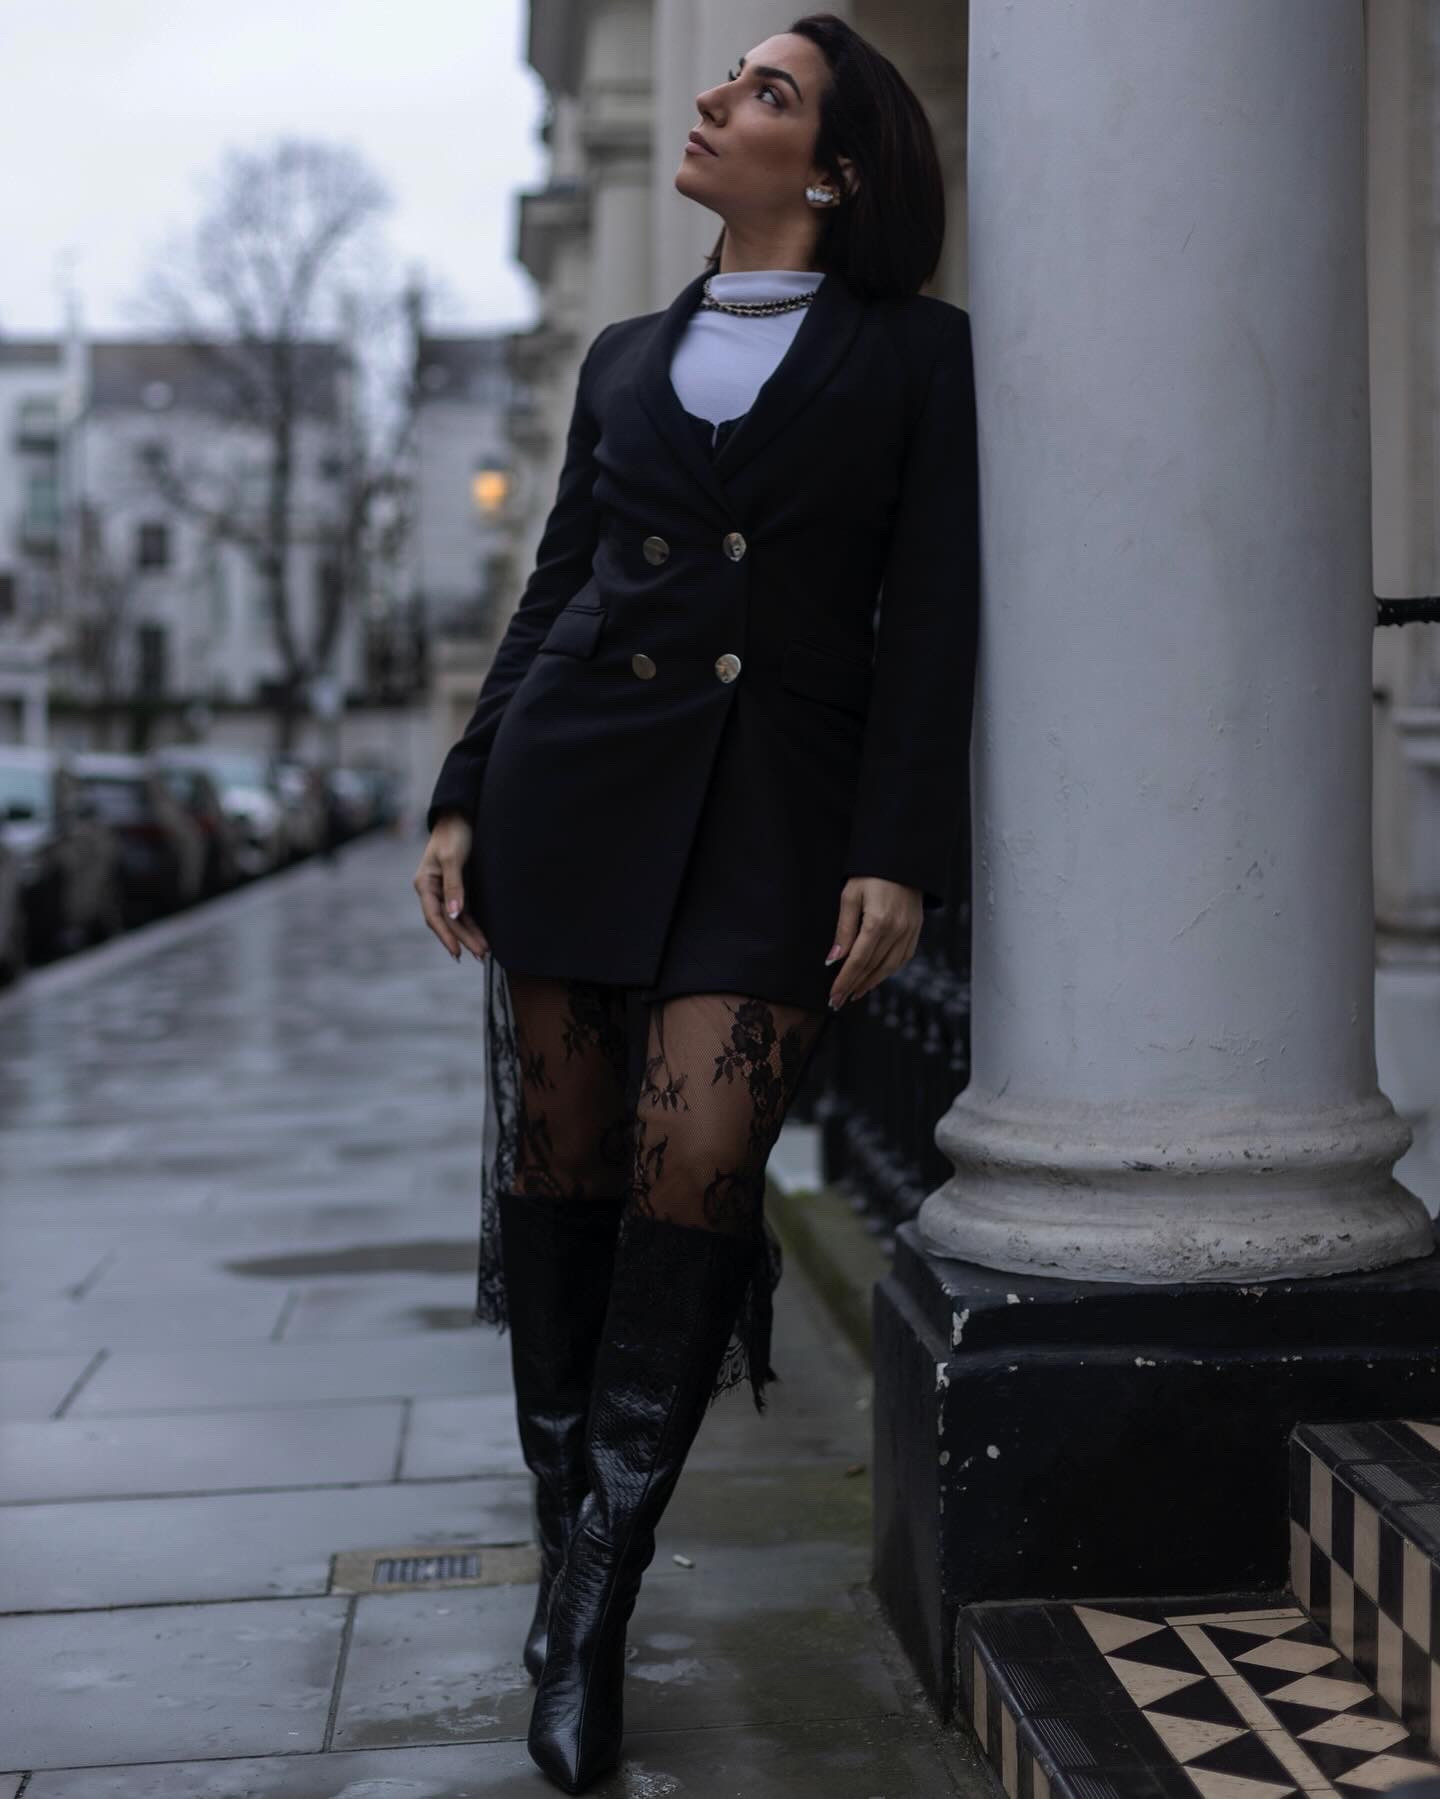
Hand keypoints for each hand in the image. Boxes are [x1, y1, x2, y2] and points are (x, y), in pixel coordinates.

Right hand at [414, 812, 489, 962]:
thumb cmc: (454, 834)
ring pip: (457, 919)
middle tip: (481, 955)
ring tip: (484, 951)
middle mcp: (433, 890)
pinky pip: (465, 912)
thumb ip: (454, 887)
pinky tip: (482, 936)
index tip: (457, 952)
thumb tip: (454, 914)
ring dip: (470, 935)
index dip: (446, 936)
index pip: (434, 917)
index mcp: (425, 884)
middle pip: (448, 921)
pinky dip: (473, 924)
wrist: (461, 815)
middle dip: (463, 939)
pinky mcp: (459, 888)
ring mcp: (446, 891)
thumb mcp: (452, 859)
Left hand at [824, 875, 922, 1008]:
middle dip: (854, 986)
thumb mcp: (850, 896)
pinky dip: (889, 971)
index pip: (857, 961)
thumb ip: (843, 929)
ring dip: (871, 982)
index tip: (833, 996)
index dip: (844, 981)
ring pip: (890, 967)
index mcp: (878, 922)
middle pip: (872, 967)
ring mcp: (910, 931)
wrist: (902, 858)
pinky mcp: (916, 929)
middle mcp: (897, 930)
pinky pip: (903, 958)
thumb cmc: (871, 873)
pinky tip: (877, 976)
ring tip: (855, 992)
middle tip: (839, 1001)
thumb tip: (834, 959)